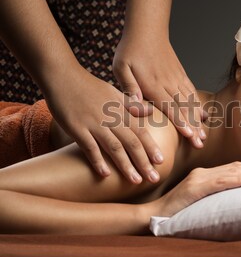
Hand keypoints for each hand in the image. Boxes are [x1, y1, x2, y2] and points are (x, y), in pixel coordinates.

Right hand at [44, 65, 160, 183]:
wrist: (62, 76)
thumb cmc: (89, 86)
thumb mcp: (114, 93)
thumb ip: (132, 105)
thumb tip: (150, 112)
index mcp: (121, 110)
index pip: (141, 132)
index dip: (151, 147)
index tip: (161, 161)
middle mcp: (111, 118)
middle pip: (131, 142)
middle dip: (144, 161)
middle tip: (154, 178)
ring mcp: (94, 123)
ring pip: (114, 147)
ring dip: (126, 165)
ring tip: (136, 180)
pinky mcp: (77, 128)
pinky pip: (89, 147)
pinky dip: (98, 160)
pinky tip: (105, 174)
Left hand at [113, 36, 206, 149]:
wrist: (147, 28)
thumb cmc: (130, 49)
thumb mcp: (121, 68)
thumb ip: (130, 88)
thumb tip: (138, 105)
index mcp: (153, 85)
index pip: (170, 107)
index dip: (181, 123)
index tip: (190, 136)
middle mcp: (168, 84)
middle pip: (183, 108)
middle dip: (193, 127)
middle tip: (201, 144)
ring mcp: (176, 78)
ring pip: (190, 102)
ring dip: (197, 119)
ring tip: (204, 134)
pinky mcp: (180, 74)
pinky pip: (191, 91)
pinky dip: (198, 104)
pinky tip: (202, 115)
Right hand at [153, 162, 240, 216]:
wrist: (154, 216)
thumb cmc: (178, 212)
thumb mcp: (201, 201)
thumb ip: (217, 194)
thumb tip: (238, 196)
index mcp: (209, 175)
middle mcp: (206, 172)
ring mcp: (201, 178)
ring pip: (235, 172)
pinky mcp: (196, 187)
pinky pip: (221, 182)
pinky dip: (239, 180)